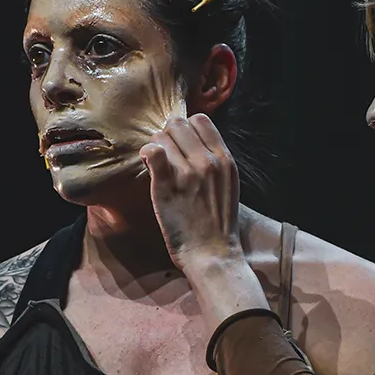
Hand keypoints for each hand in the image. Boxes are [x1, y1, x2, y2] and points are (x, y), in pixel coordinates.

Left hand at [140, 114, 241, 271]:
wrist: (212, 254)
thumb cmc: (218, 225)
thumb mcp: (228, 186)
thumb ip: (214, 163)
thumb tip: (191, 145)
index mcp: (225, 159)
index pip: (200, 120)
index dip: (186, 129)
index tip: (180, 146)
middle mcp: (208, 161)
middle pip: (178, 123)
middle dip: (168, 135)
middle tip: (165, 156)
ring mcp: (187, 173)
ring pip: (161, 136)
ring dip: (155, 147)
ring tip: (157, 166)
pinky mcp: (166, 186)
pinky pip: (153, 152)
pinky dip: (146, 153)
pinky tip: (148, 165)